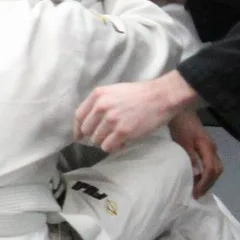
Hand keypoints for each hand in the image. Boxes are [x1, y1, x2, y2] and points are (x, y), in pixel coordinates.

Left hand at [75, 72, 198, 153]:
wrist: (161, 96)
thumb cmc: (139, 94)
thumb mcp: (114, 91)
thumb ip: (99, 103)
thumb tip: (88, 122)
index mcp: (98, 95)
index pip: (79, 116)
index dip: (78, 129)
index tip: (79, 136)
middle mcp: (101, 106)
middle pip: (86, 130)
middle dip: (94, 136)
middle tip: (105, 136)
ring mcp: (112, 119)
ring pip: (96, 140)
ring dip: (104, 142)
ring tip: (116, 138)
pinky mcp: (123, 131)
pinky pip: (108, 146)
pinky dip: (113, 147)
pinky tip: (121, 142)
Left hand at [166, 108, 222, 198]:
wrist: (181, 110)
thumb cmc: (180, 125)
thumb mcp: (182, 142)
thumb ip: (190, 157)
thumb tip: (196, 174)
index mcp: (208, 148)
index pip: (211, 170)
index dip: (204, 183)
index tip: (195, 193)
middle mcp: (213, 149)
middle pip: (217, 171)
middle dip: (208, 184)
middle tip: (197, 194)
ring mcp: (211, 147)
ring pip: (215, 167)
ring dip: (208, 179)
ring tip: (196, 188)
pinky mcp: (205, 146)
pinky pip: (210, 163)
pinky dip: (206, 173)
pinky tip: (196, 177)